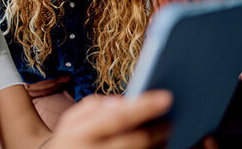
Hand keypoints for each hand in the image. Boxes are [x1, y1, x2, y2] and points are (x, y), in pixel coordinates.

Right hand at [48, 90, 172, 148]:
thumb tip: (123, 102)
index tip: (167, 97)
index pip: (119, 118)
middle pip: (136, 142)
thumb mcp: (71, 121)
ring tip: (164, 135)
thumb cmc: (71, 141)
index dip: (145, 107)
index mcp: (80, 133)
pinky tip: (156, 148)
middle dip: (158, 130)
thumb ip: (94, 106)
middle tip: (170, 121)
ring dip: (158, 146)